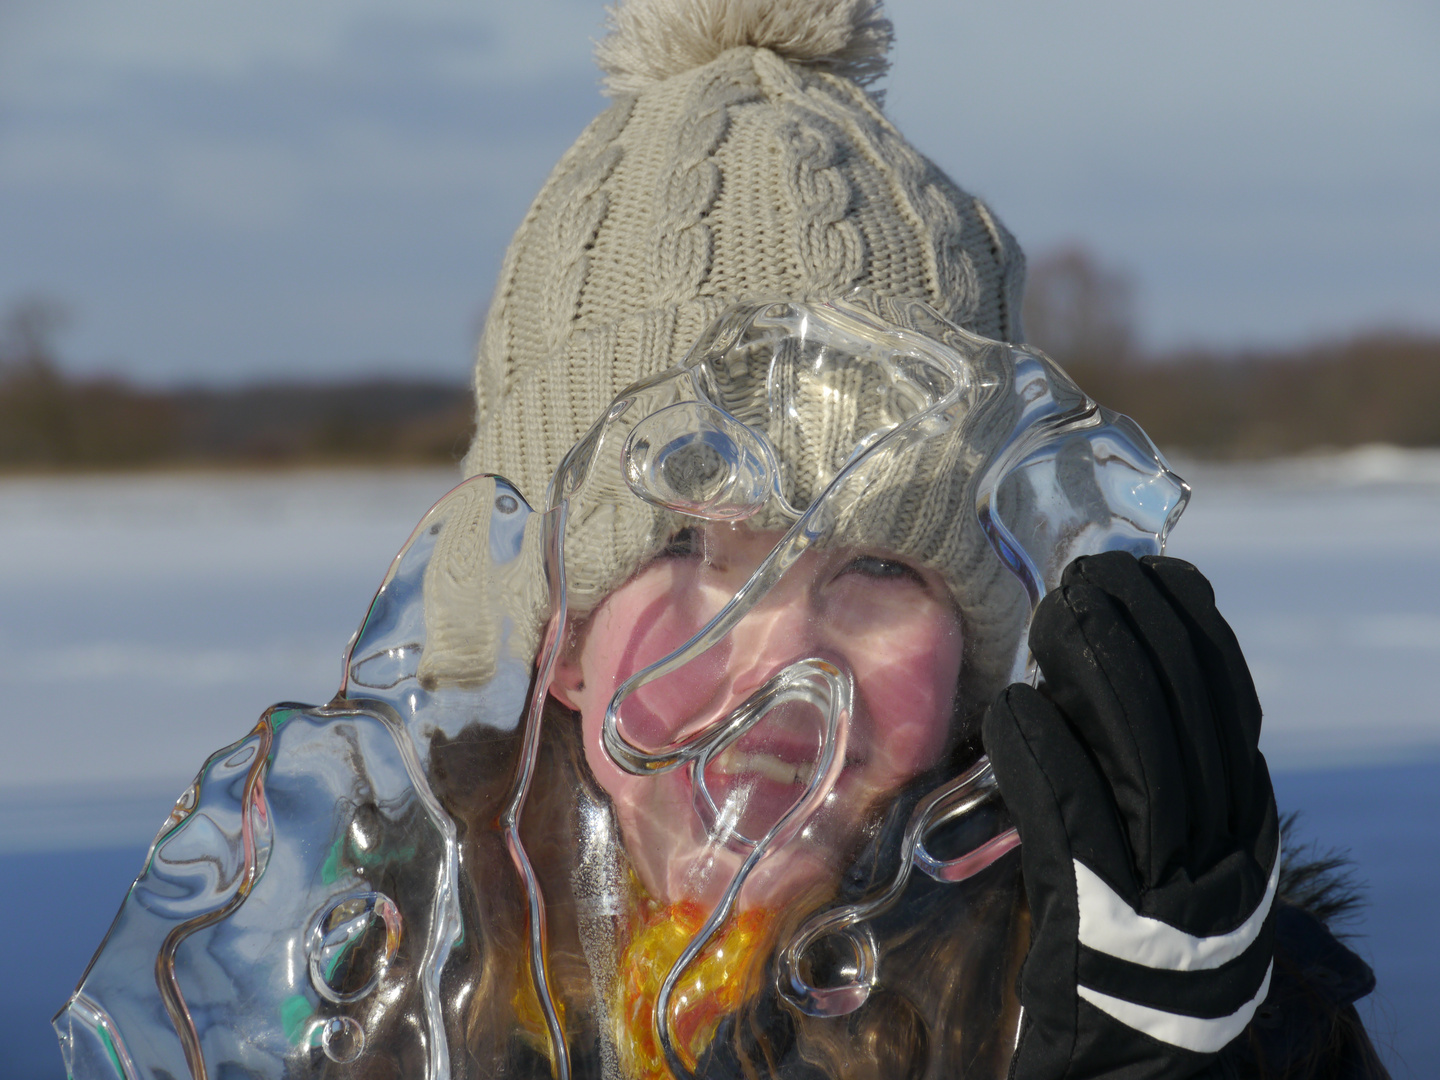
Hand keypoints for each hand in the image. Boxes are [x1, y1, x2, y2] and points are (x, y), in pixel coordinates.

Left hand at [983, 553, 1278, 1078]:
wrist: (1124, 1050)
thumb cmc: (1123, 927)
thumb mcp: (1155, 836)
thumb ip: (1138, 765)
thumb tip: (1088, 667)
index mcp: (1240, 815)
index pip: (1229, 701)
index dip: (1192, 629)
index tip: (1152, 574)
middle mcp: (1223, 843)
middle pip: (1187, 716)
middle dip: (1138, 633)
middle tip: (1086, 578)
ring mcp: (1172, 883)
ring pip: (1145, 758)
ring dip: (1097, 675)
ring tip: (1053, 618)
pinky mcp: (1107, 917)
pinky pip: (1079, 823)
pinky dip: (1047, 758)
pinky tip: (1015, 709)